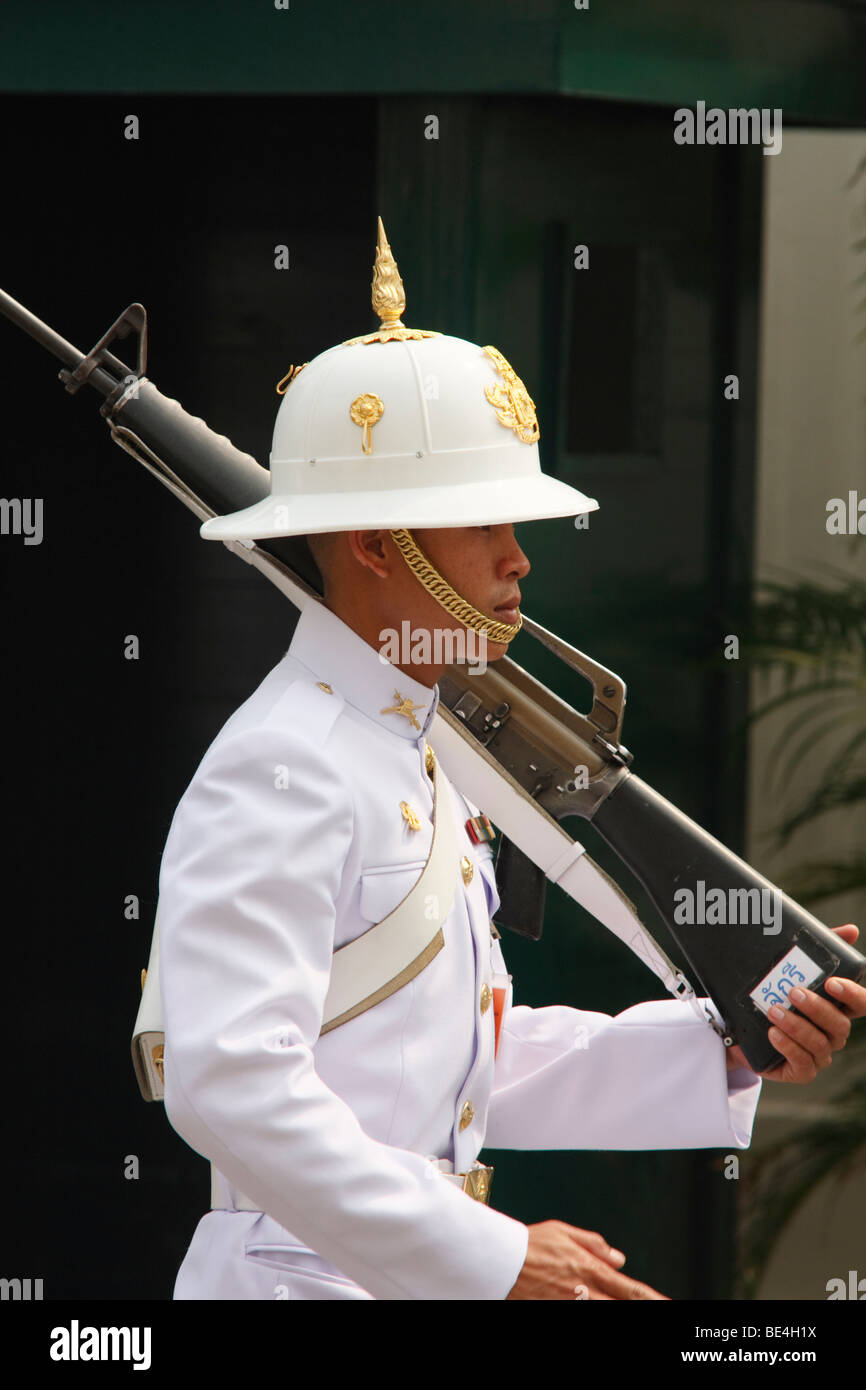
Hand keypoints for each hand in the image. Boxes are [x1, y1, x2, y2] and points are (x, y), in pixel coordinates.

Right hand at [505, 1220, 668, 1299]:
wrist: (499, 1259)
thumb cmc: (529, 1242)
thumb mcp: (563, 1232)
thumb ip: (593, 1244)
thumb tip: (619, 1258)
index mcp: (589, 1267)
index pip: (630, 1289)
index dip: (653, 1299)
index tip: (669, 1304)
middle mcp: (584, 1290)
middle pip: (621, 1306)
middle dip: (642, 1308)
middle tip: (664, 1310)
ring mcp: (570, 1304)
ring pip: (604, 1313)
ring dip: (617, 1310)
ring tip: (631, 1309)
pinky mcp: (556, 1310)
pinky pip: (579, 1315)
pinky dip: (591, 1311)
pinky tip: (596, 1306)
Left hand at [726, 924, 865, 1082]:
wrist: (738, 1026)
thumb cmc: (772, 994)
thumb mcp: (792, 968)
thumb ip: (822, 949)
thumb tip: (852, 930)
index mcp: (837, 1008)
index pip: (861, 1005)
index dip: (854, 995)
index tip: (832, 982)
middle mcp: (832, 1033)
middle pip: (840, 1025)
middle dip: (817, 1008)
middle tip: (793, 992)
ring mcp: (819, 1054)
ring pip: (820, 1044)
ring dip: (796, 1026)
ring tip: (773, 1011)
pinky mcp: (801, 1071)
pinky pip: (803, 1063)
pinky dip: (788, 1046)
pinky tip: (773, 1034)